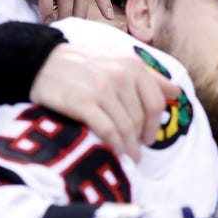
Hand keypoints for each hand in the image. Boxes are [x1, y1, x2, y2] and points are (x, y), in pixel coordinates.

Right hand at [31, 44, 182, 160]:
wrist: (40, 62)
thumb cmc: (83, 64)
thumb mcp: (119, 61)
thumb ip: (149, 78)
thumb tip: (177, 92)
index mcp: (133, 64)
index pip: (155, 102)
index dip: (155, 124)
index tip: (150, 137)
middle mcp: (120, 75)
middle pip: (140, 117)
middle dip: (140, 137)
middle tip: (137, 149)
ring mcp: (101, 89)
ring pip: (125, 126)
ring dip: (129, 145)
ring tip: (129, 156)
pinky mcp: (82, 103)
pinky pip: (106, 130)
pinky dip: (114, 144)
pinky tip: (114, 152)